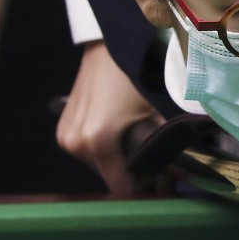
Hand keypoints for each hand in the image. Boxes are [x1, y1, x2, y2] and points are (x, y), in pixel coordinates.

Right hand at [56, 41, 168, 197]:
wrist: (109, 50)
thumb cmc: (135, 77)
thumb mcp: (155, 116)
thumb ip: (162, 150)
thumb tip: (175, 177)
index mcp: (97, 142)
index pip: (122, 187)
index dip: (145, 189)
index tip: (162, 186)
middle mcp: (76, 143)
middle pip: (110, 178)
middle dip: (134, 176)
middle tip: (157, 168)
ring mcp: (66, 137)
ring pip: (100, 167)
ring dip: (120, 163)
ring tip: (139, 148)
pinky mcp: (63, 131)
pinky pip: (88, 153)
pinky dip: (106, 152)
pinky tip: (121, 138)